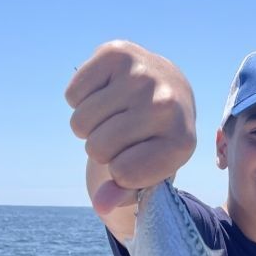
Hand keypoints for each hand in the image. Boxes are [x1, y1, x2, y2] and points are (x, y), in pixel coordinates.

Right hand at [66, 41, 196, 214]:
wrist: (170, 88)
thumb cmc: (156, 139)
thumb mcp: (150, 172)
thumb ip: (124, 194)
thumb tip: (101, 204)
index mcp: (181, 141)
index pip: (123, 173)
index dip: (121, 173)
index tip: (137, 159)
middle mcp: (166, 104)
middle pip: (98, 149)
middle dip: (103, 148)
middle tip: (124, 134)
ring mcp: (142, 74)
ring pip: (81, 122)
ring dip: (90, 125)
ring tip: (115, 115)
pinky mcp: (117, 51)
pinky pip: (73, 95)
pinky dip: (81, 100)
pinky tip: (106, 93)